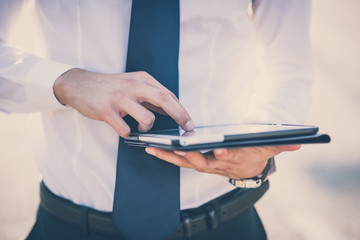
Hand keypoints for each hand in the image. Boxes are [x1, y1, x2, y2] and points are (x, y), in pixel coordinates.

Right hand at [53, 69, 193, 136]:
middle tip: (187, 128)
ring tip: (141, 128)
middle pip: (164, 99)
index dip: (181, 110)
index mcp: (142, 79)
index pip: (168, 94)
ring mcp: (119, 98)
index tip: (190, 122)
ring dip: (148, 127)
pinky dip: (127, 133)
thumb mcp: (133, 85)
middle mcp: (133, 86)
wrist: (78, 84)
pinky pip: (124, 129)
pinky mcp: (105, 110)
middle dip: (179, 115)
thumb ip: (151, 96)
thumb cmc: (110, 87)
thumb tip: (171, 111)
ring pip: (146, 118)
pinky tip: (123, 128)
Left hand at [145, 145, 300, 178]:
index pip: (229, 157)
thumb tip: (298, 144)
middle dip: (187, 155)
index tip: (220, 149)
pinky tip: (153, 148)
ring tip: (152, 147)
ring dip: (168, 156)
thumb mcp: (268, 149)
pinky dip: (166, 155)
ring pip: (184, 162)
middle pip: (200, 161)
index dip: (225, 154)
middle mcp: (216, 164)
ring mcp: (204, 164)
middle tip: (173, 147)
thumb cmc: (254, 155)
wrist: (246, 169)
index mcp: (233, 160)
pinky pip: (178, 160)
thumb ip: (280, 145)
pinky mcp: (195, 162)